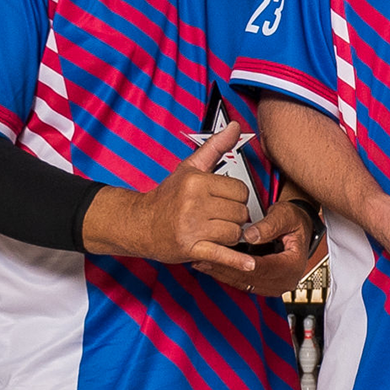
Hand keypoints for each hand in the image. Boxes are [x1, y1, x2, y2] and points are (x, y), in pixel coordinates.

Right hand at [89, 126, 257, 267]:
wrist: (139, 224)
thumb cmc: (167, 196)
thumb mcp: (190, 167)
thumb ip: (215, 146)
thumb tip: (236, 126)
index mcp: (196, 182)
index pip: (240, 191)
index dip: (237, 198)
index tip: (225, 201)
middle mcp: (194, 203)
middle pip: (240, 213)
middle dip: (235, 217)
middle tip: (219, 217)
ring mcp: (192, 227)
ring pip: (234, 233)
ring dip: (230, 235)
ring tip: (216, 231)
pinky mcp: (190, 248)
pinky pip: (221, 254)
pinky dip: (236, 260)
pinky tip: (249, 264)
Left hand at [195, 199, 321, 295]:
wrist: (298, 227)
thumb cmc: (294, 221)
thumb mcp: (286, 216)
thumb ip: (269, 225)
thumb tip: (250, 236)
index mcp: (293, 265)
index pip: (263, 267)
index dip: (239, 262)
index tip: (220, 254)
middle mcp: (285, 280)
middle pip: (249, 279)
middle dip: (224, 269)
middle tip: (202, 258)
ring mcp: (274, 285)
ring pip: (243, 283)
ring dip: (222, 274)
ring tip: (201, 262)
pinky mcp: (264, 285)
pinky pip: (243, 283)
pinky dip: (226, 275)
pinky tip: (211, 266)